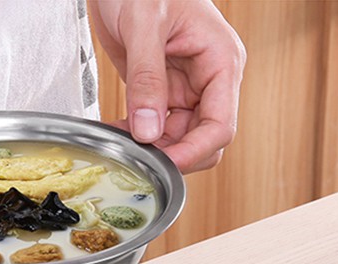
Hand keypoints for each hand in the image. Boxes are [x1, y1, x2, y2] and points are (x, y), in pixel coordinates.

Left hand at [88, 0, 245, 173]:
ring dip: (151, 148)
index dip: (195, 151)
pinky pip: (156, 128)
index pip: (220, 125)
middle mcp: (207, 81)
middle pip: (202, 140)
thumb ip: (147, 79)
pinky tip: (116, 133)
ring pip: (178, 140)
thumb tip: (148, 130)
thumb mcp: (145, 26)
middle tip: (139, 158)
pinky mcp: (162, 93)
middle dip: (173, 154)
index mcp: (220, 62)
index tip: (165, 164)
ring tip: (120, 142)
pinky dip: (136, 136)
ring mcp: (185, 89)